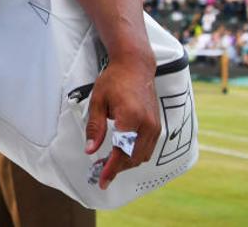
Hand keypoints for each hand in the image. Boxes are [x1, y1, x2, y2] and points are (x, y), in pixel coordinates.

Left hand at [84, 52, 161, 189]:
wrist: (135, 66)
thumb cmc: (114, 80)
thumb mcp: (98, 101)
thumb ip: (95, 128)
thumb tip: (90, 150)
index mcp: (130, 118)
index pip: (121, 152)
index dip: (111, 169)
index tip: (102, 181)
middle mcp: (147, 125)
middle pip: (132, 158)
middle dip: (117, 169)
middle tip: (101, 173)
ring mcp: (155, 126)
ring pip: (141, 156)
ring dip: (126, 163)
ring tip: (109, 164)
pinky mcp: (157, 126)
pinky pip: (147, 148)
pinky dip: (134, 155)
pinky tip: (121, 153)